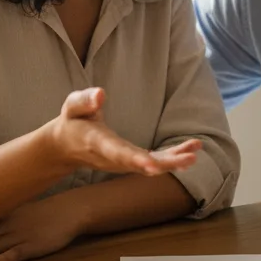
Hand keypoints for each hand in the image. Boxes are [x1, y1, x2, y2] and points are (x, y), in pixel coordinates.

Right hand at [48, 87, 199, 175]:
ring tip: (194, 152)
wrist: (66, 147)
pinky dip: (173, 158)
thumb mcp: (72, 107)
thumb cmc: (72, 122)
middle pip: (141, 164)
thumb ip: (84, 101)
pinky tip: (192, 151)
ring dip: (174, 161)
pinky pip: (154, 163)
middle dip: (165, 164)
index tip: (152, 165)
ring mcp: (123, 164)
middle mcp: (113, 158)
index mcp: (98, 143)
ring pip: (151, 166)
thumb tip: (101, 94)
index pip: (118, 152)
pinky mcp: (131, 163)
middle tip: (189, 159)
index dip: (136, 159)